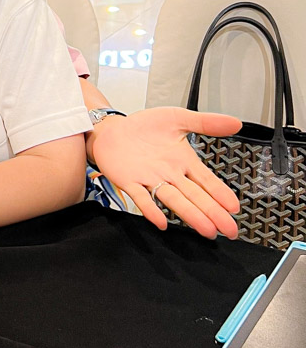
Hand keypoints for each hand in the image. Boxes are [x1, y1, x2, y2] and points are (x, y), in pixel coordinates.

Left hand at [90, 108, 241, 238]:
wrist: (111, 129)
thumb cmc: (143, 126)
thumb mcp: (177, 118)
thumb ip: (205, 122)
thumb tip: (235, 123)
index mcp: (183, 161)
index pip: (207, 181)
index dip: (220, 193)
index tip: (234, 207)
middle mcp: (170, 175)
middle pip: (195, 196)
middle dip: (213, 213)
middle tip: (229, 230)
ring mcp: (151, 180)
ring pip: (174, 200)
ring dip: (190, 215)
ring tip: (206, 229)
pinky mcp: (130, 182)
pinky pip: (142, 198)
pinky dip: (151, 209)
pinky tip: (162, 222)